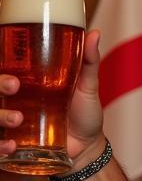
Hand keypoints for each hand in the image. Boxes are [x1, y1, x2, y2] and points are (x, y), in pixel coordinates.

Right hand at [0, 29, 104, 164]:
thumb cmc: (83, 112)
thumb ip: (88, 61)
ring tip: (17, 119)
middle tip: (14, 86)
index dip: (1, 61)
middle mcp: (10, 98)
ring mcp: (9, 119)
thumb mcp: (86, 86)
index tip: (9, 65)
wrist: (88, 146)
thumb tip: (94, 33)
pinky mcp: (14, 141)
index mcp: (23, 79)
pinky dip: (1, 145)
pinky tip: (11, 146)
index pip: (2, 65)